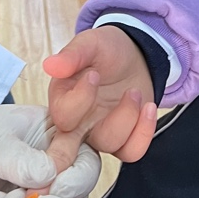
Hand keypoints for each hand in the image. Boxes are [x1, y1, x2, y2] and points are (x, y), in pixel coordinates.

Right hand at [44, 28, 157, 160]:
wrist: (133, 54)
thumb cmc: (106, 50)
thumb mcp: (89, 44)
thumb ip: (71, 55)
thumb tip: (49, 65)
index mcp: (62, 99)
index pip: (63, 116)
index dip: (80, 99)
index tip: (94, 75)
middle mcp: (77, 122)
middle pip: (71, 151)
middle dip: (78, 153)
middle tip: (98, 126)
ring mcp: (101, 132)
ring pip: (108, 144)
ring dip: (127, 117)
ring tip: (135, 92)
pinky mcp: (123, 138)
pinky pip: (131, 151)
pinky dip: (143, 132)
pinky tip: (148, 107)